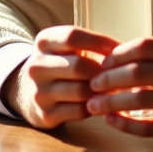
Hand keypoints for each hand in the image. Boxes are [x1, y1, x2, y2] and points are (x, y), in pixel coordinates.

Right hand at [4, 26, 118, 129]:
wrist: (27, 91)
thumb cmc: (60, 64)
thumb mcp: (65, 47)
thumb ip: (89, 45)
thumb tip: (124, 51)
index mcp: (43, 42)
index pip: (73, 37)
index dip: (100, 42)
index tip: (119, 48)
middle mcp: (36, 66)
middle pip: (79, 66)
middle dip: (103, 71)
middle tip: (119, 74)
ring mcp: (39, 92)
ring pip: (81, 91)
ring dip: (101, 91)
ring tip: (112, 88)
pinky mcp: (45, 114)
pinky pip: (80, 110)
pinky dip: (94, 106)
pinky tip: (99, 101)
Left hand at [85, 36, 152, 143]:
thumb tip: (128, 55)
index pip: (143, 46)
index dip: (117, 54)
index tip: (104, 60)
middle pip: (136, 73)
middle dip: (107, 79)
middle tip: (92, 83)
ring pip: (139, 100)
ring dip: (110, 103)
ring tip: (95, 105)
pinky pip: (152, 127)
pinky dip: (128, 125)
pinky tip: (116, 122)